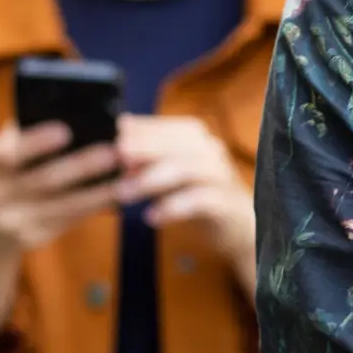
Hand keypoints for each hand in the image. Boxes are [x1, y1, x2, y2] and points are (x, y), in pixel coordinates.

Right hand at [0, 122, 123, 352]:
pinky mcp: (32, 239)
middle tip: (114, 152)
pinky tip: (117, 195)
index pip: (9, 153)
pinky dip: (94, 207)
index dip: (36, 143)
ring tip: (128, 178)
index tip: (65, 130)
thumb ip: (25, 132)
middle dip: (81, 166)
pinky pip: (68, 222)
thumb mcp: (3, 151)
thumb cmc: (7, 172)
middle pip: (43, 181)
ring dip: (98, 192)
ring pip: (62, 207)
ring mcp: (12, 221)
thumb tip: (71, 108)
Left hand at [112, 113, 257, 294]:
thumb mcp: (169, 171)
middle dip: (145, 149)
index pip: (169, 127)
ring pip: (187, 169)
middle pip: (178, 144)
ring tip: (124, 193)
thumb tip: (122, 128)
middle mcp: (212, 152)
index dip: (144, 129)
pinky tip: (151, 217)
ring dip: (152, 179)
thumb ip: (148, 152)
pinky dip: (173, 207)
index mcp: (198, 139)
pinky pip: (200, 201)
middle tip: (118, 158)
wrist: (236, 226)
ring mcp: (221, 177)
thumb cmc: (196, 194)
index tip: (117, 135)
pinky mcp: (226, 203)